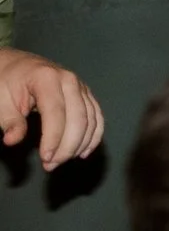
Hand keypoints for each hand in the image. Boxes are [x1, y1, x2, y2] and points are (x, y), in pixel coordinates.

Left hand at [0, 49, 104, 169]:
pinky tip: (82, 153)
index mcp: (47, 78)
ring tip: (60, 161)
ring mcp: (81, 87)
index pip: (56, 112)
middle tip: (51, 164)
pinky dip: (93, 137)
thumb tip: (13, 141)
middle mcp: (70, 80)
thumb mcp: (0, 100)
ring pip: (91, 121)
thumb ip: (9, 121)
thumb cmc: (6, 82)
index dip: (53, 137)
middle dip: (67, 145)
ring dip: (79, 145)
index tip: (45, 158)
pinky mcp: (86, 96)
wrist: (15, 65)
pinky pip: (97, 118)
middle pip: (78, 118)